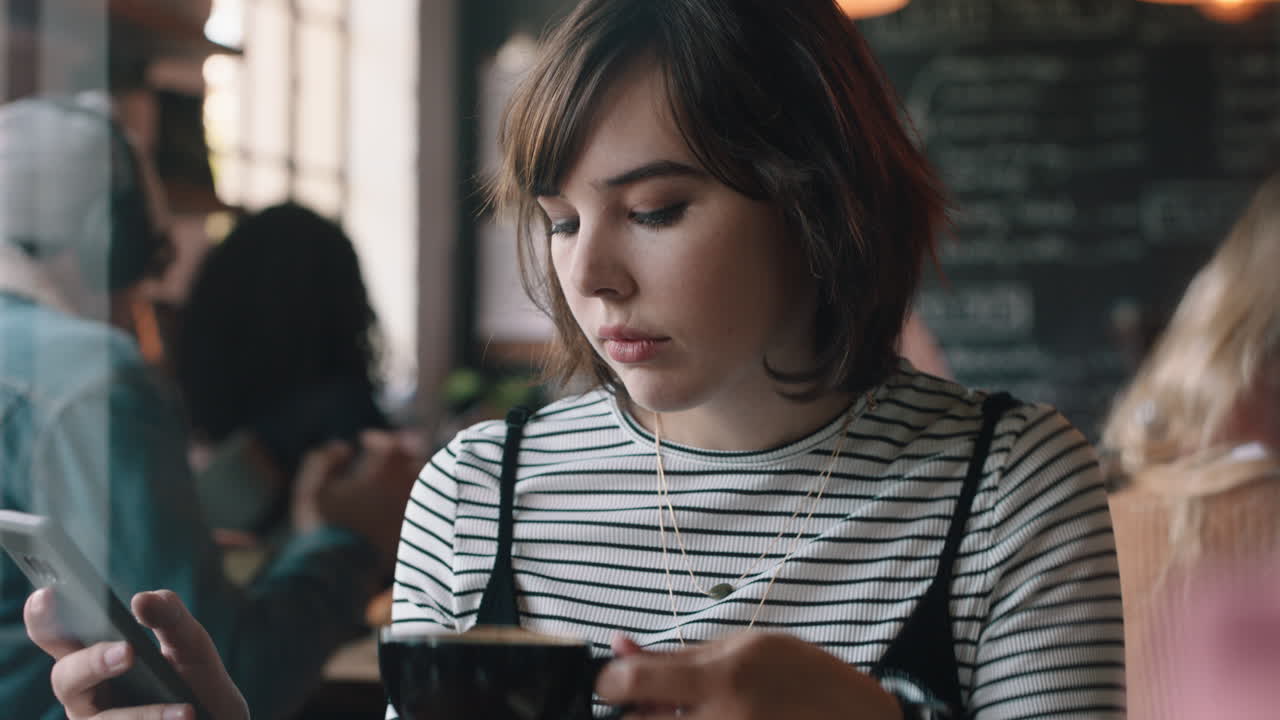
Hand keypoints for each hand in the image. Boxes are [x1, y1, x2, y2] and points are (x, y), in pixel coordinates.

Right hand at [24, 587, 247, 719]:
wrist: (216, 716)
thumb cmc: (192, 677)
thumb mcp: (188, 642)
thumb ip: (169, 616)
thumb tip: (141, 599)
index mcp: (92, 656)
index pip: (56, 636)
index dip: (43, 618)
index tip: (46, 594)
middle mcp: (85, 691)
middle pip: (65, 678)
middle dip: (91, 663)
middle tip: (127, 651)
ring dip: (139, 712)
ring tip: (180, 705)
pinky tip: (185, 714)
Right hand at [292, 430, 416, 572]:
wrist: (341, 570)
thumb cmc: (323, 526)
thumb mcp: (311, 488)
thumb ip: (324, 461)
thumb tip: (343, 447)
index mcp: (381, 473)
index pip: (391, 444)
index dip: (379, 440)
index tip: (366, 441)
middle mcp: (403, 487)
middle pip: (417, 458)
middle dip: (406, 451)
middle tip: (394, 451)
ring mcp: (414, 509)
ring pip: (428, 481)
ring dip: (415, 473)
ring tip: (400, 475)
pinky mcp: (417, 530)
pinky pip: (429, 506)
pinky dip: (419, 498)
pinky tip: (403, 500)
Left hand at [596, 632, 902, 719]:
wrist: (856, 718)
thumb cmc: (801, 676)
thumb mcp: (742, 648)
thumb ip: (677, 654)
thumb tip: (618, 647)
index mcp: (722, 678)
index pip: (632, 682)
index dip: (610, 681)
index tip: (613, 683)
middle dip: (635, 714)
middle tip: (653, 705)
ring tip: (690, 712)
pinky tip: (707, 719)